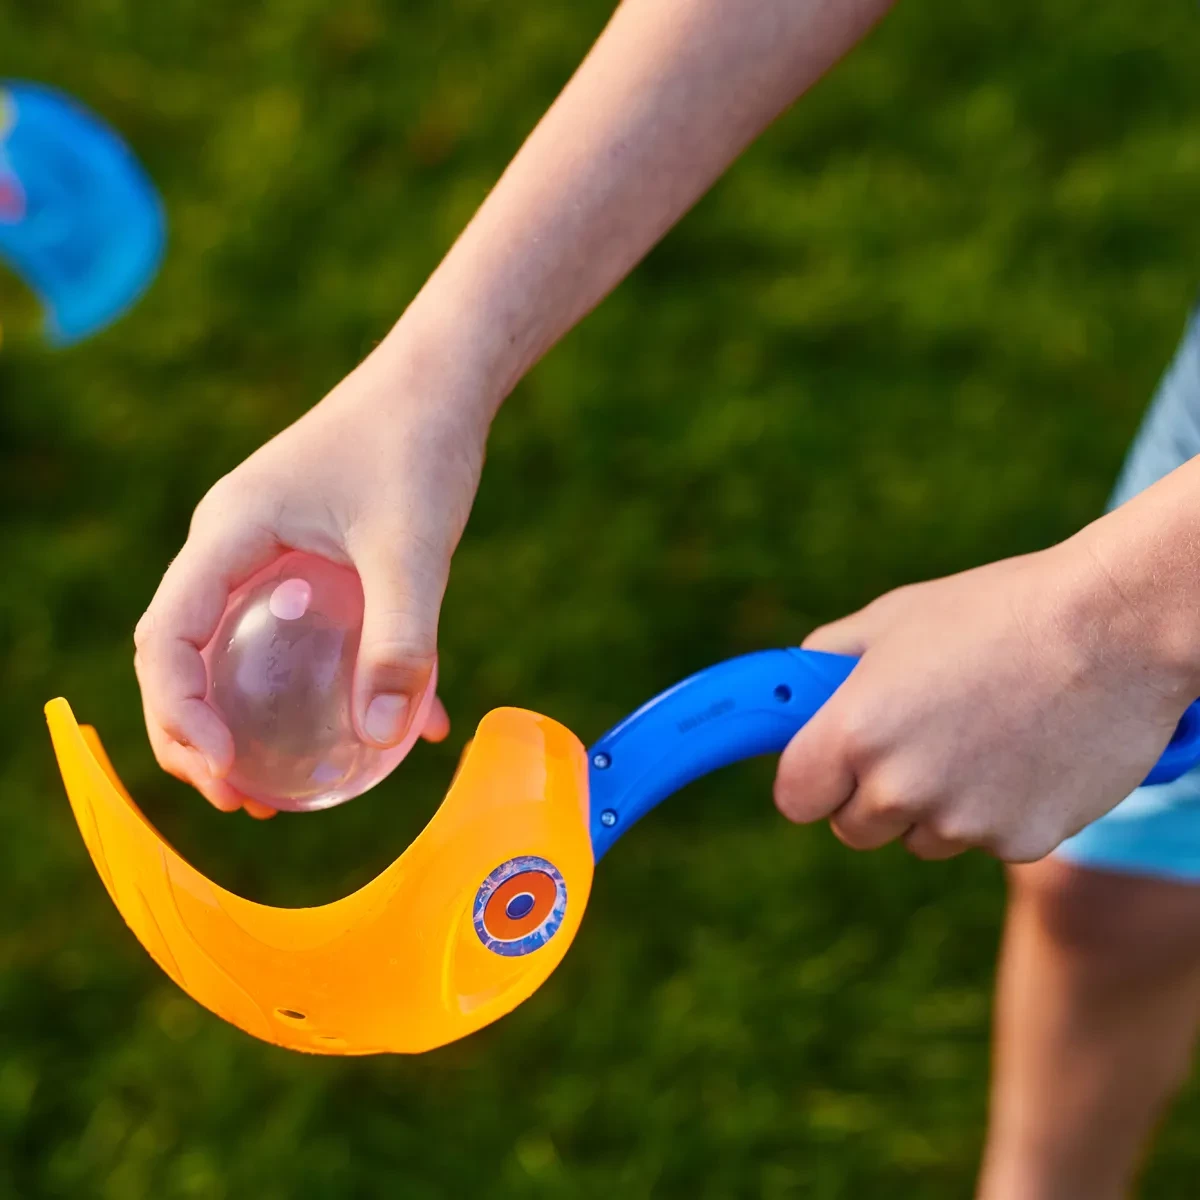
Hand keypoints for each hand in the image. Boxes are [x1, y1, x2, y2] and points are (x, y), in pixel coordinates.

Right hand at [133, 342, 484, 815]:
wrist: (444, 382)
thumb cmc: (418, 447)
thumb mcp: (412, 549)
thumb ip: (401, 640)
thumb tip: (382, 741)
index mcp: (230, 533)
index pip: (167, 636)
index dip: (177, 712)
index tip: (224, 768)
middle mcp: (235, 543)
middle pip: (184, 651)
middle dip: (196, 731)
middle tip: (240, 796)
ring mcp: (272, 549)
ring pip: (235, 646)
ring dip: (246, 717)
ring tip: (278, 788)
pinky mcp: (315, 557)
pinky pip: (297, 630)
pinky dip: (322, 683)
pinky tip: (390, 728)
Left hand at [774, 530, 1197, 861]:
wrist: (1114, 626)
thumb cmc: (997, 610)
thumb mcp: (894, 618)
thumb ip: (829, 661)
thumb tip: (797, 687)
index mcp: (854, 731)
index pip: (794, 799)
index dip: (810, 779)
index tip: (825, 766)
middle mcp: (900, 788)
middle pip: (852, 828)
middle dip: (869, 794)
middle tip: (911, 740)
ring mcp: (962, 822)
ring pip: (919, 838)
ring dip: (935, 805)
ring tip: (980, 733)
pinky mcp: (1021, 843)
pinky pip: (984, 840)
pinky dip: (996, 809)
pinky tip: (1025, 751)